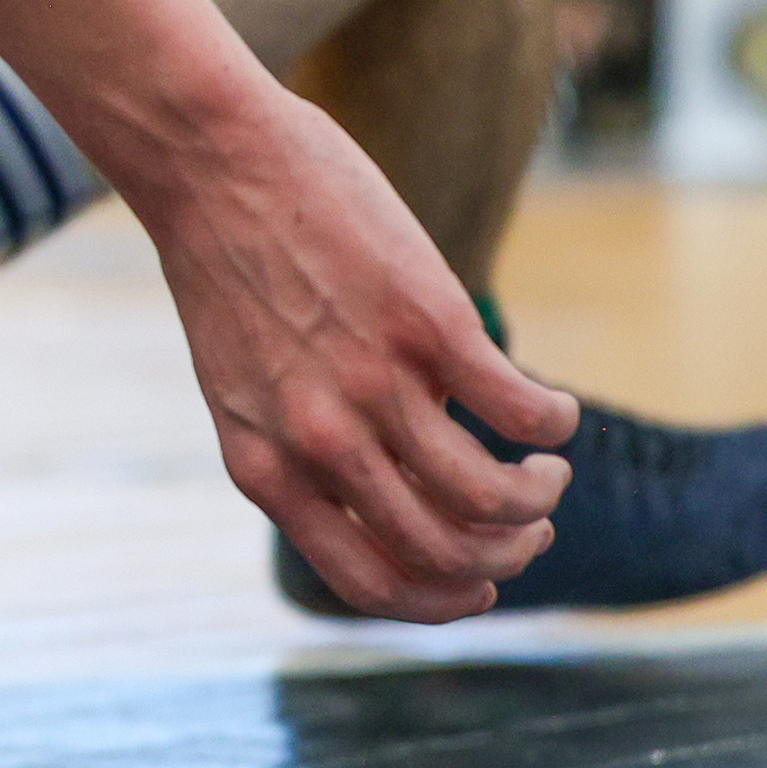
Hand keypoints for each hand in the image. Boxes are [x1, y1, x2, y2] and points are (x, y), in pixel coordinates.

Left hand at [138, 91, 580, 620]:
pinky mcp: (425, 323)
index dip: (439, 602)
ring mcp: (373, 384)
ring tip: (547, 470)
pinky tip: (554, 414)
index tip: (480, 587)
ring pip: (490, 497)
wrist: (211, 164)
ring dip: (538, 496)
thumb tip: (391, 486)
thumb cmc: (228, 269)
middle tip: (530, 523)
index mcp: (264, 467)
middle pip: (444, 551)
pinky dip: (554, 426)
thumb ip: (300, 444)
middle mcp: (318, 441)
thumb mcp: (240, 385)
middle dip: (506, 554)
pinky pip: (520, 410)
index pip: (367, 582)